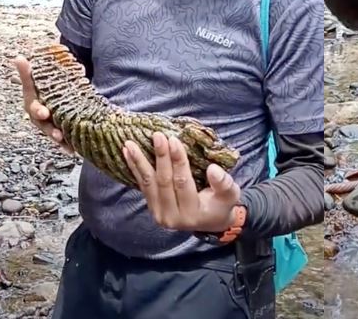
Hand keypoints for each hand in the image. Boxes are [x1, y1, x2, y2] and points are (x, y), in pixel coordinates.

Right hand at [13, 56, 73, 153]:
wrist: (50, 95)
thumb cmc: (40, 87)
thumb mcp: (35, 80)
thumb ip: (28, 72)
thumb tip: (18, 57)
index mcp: (33, 104)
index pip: (34, 107)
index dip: (38, 110)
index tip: (44, 112)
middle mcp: (39, 117)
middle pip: (43, 126)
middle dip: (50, 131)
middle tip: (58, 135)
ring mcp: (48, 125)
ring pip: (53, 134)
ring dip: (59, 140)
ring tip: (68, 144)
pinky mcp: (59, 130)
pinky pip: (62, 140)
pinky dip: (67, 146)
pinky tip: (74, 151)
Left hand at [123, 132, 240, 233]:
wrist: (210, 222)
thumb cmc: (221, 205)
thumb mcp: (230, 195)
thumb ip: (224, 183)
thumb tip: (213, 169)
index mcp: (191, 213)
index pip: (182, 182)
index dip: (177, 160)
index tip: (173, 140)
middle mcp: (171, 216)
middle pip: (163, 181)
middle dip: (160, 156)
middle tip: (157, 136)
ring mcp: (159, 213)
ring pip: (148, 183)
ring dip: (138, 162)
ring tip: (129, 144)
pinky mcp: (152, 207)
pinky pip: (143, 185)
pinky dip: (135, 168)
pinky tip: (128, 154)